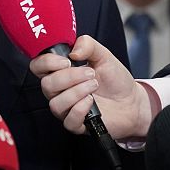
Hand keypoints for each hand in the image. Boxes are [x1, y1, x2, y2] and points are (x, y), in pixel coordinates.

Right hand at [29, 35, 154, 138]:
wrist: (132, 101)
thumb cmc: (114, 79)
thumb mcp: (103, 55)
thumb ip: (88, 45)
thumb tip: (73, 51)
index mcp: (60, 72)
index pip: (37, 66)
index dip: (47, 62)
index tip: (67, 60)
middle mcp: (59, 91)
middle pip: (46, 85)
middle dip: (70, 77)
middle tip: (90, 73)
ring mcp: (66, 109)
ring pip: (56, 104)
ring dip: (77, 92)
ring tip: (94, 86)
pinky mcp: (76, 124)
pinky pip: (69, 120)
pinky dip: (80, 109)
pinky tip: (92, 102)